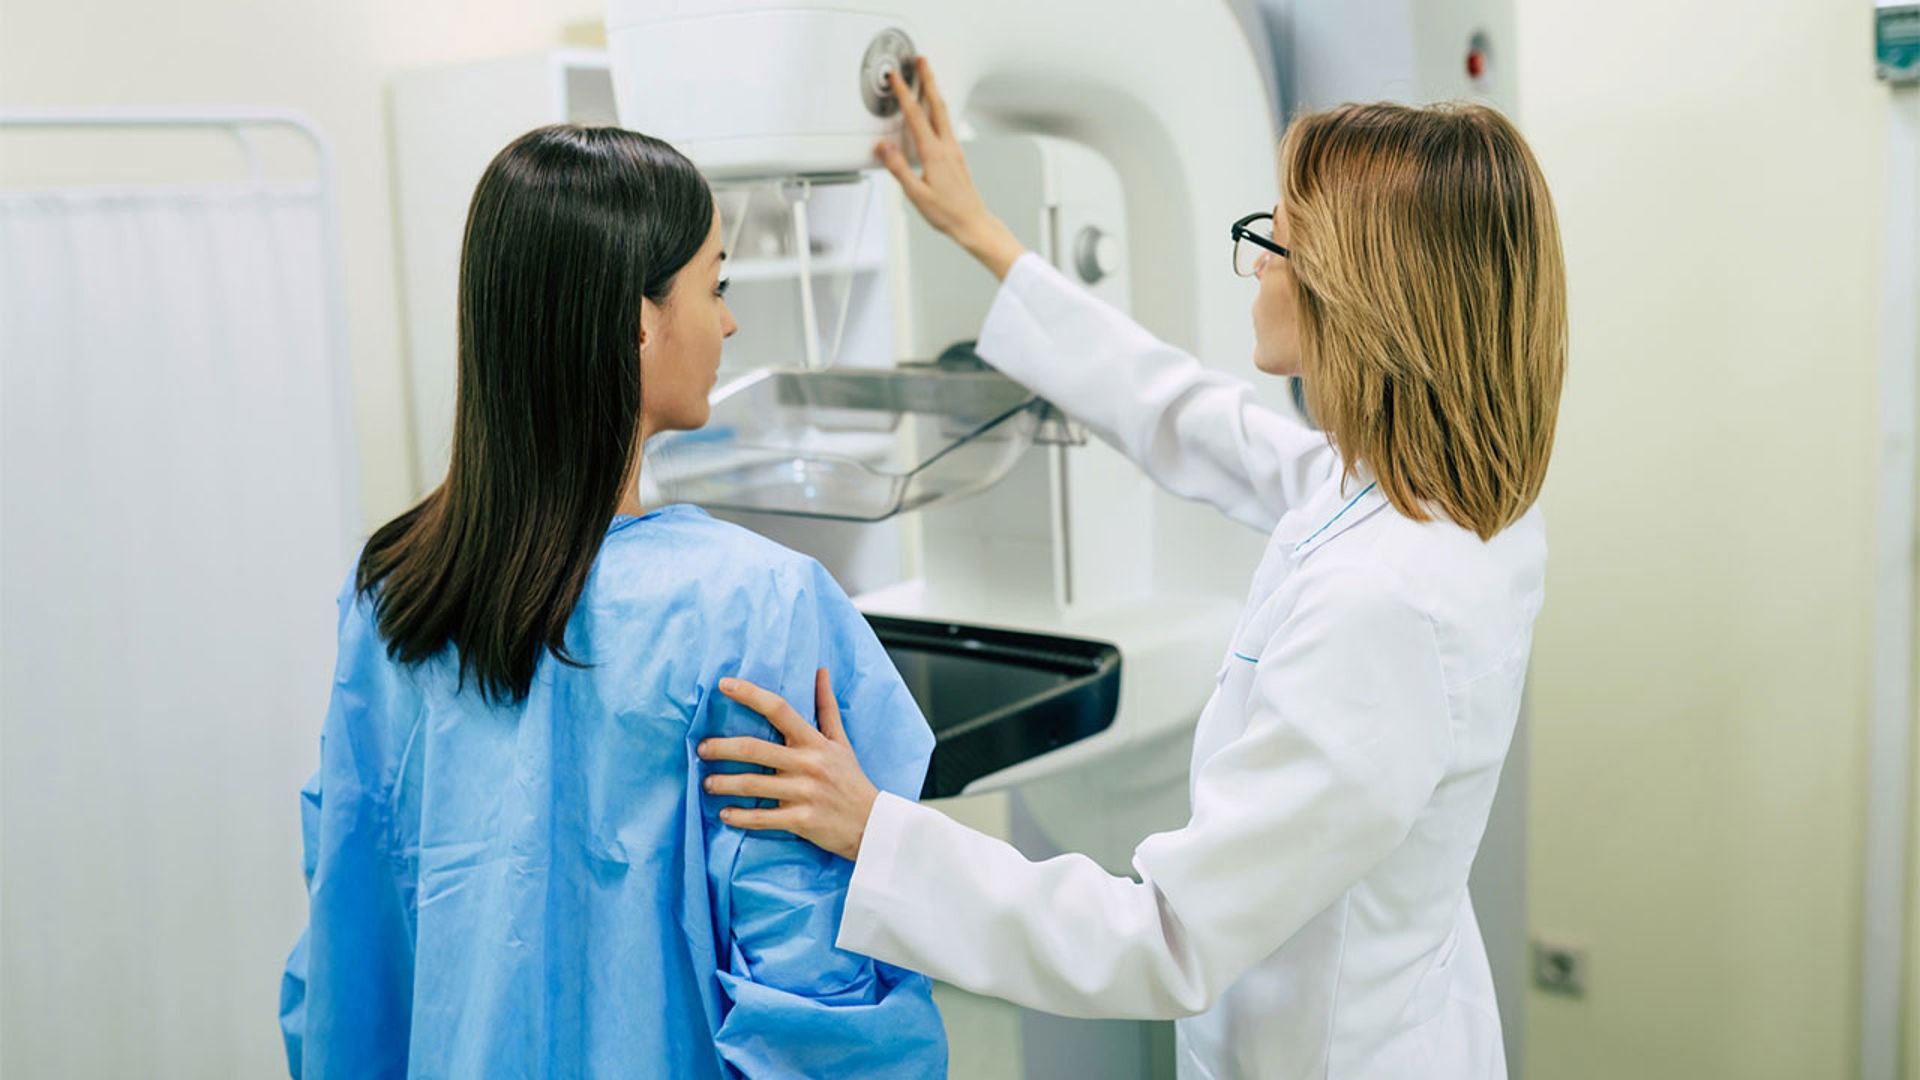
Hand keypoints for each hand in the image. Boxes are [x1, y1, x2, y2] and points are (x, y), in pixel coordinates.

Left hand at [698, 668, 880, 860]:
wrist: (873, 824)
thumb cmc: (852, 780)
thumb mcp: (841, 741)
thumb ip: (826, 707)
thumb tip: (820, 671)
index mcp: (815, 742)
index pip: (779, 709)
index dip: (750, 694)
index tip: (724, 684)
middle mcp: (807, 764)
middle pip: (754, 748)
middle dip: (721, 748)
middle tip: (701, 749)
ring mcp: (803, 793)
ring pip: (752, 784)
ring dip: (723, 784)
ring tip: (707, 783)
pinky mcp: (801, 820)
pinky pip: (762, 818)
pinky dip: (739, 817)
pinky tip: (724, 814)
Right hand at [875, 57, 1026, 279]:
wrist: (973, 223)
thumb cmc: (947, 213)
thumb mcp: (916, 194)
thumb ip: (898, 169)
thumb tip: (882, 147)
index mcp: (934, 154)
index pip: (915, 117)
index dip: (905, 95)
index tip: (897, 77)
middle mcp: (947, 147)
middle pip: (936, 104)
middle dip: (929, 80)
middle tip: (922, 60)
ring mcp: (954, 150)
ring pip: (943, 113)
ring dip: (934, 92)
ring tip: (927, 79)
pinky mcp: (956, 156)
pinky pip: (946, 125)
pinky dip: (938, 110)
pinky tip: (934, 112)